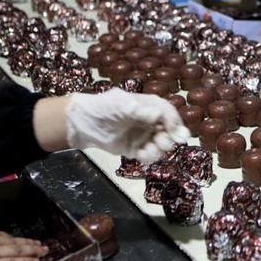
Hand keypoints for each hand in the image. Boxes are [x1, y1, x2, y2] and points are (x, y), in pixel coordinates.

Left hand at [66, 89, 189, 163]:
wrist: (85, 124)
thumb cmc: (103, 107)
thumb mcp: (121, 103)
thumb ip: (140, 110)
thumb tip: (158, 115)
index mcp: (151, 106)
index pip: (169, 113)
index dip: (174, 122)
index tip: (173, 132)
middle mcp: (152, 121)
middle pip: (171, 131)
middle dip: (168, 138)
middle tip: (159, 142)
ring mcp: (145, 136)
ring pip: (163, 145)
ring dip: (159, 149)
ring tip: (147, 150)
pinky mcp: (137, 149)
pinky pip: (150, 155)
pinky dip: (149, 157)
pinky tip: (141, 155)